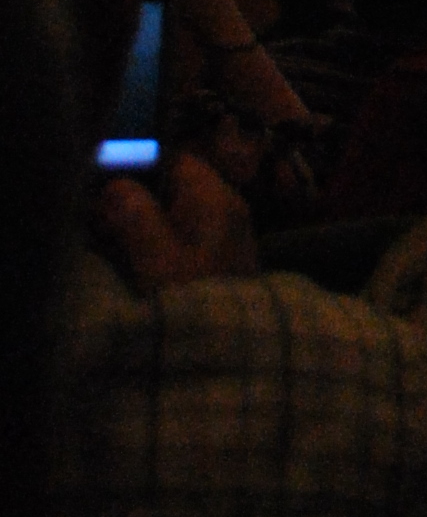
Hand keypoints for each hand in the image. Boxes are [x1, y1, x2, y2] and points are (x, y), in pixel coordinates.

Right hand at [91, 150, 257, 288]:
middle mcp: (228, 211)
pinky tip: (138, 271)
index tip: (104, 195)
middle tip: (101, 229)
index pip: (178, 162)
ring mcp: (228, 239)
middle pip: (176, 191)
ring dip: (145, 231)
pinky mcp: (222, 266)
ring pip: (179, 218)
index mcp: (217, 200)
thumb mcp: (158, 262)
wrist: (236, 354)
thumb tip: (116, 184)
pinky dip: (160, 251)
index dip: (139, 172)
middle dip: (138, 205)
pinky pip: (186, 244)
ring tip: (113, 252)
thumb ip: (136, 219)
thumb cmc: (196, 302)